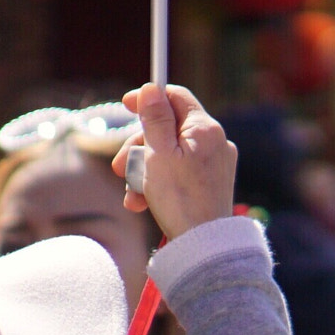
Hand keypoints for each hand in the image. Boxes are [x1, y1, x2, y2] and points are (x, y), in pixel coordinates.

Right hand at [111, 83, 236, 240]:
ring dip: (144, 171)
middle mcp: (214, 142)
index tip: (128, 104)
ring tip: (132, 195)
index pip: (176, 97)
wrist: (203, 247)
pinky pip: (178, 173)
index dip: (150, 98)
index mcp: (205, 130)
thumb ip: (155, 119)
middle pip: (168, 128)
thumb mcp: (159, 154)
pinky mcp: (210, 185)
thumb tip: (151, 87)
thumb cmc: (180, 199)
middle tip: (119, 167)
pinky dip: (158, 184)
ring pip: (169, 154)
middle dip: (139, 147)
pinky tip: (143, 203)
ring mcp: (214, 165)